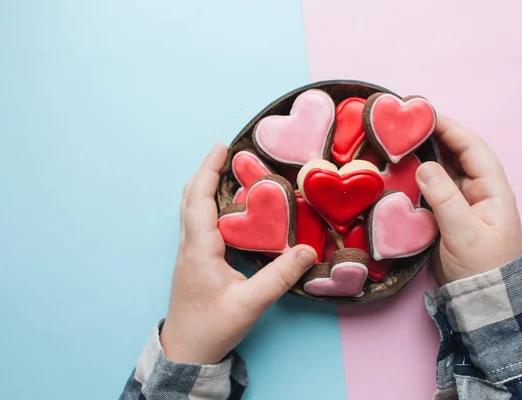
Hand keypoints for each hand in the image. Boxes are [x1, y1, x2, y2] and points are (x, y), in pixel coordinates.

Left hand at [160, 143, 316, 364]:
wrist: (186, 351)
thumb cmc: (212, 328)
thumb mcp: (250, 304)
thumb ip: (279, 277)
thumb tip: (309, 251)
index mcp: (199, 249)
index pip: (199, 199)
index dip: (209, 169)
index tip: (222, 146)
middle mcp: (189, 245)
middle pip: (190, 197)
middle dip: (206, 170)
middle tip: (227, 152)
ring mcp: (188, 253)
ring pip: (191, 209)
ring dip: (205, 185)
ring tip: (228, 172)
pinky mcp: (193, 261)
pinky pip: (197, 222)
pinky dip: (208, 204)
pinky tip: (226, 208)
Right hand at [415, 115, 521, 284]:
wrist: (481, 298)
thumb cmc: (481, 267)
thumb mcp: (464, 232)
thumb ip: (445, 198)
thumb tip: (424, 166)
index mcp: (492, 190)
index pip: (472, 148)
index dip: (451, 128)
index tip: (426, 113)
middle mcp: (479, 190)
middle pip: (457, 154)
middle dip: (435, 135)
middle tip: (408, 122)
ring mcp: (463, 201)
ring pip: (444, 168)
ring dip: (425, 153)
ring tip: (401, 139)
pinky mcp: (448, 213)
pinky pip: (433, 186)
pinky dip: (419, 175)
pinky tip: (403, 168)